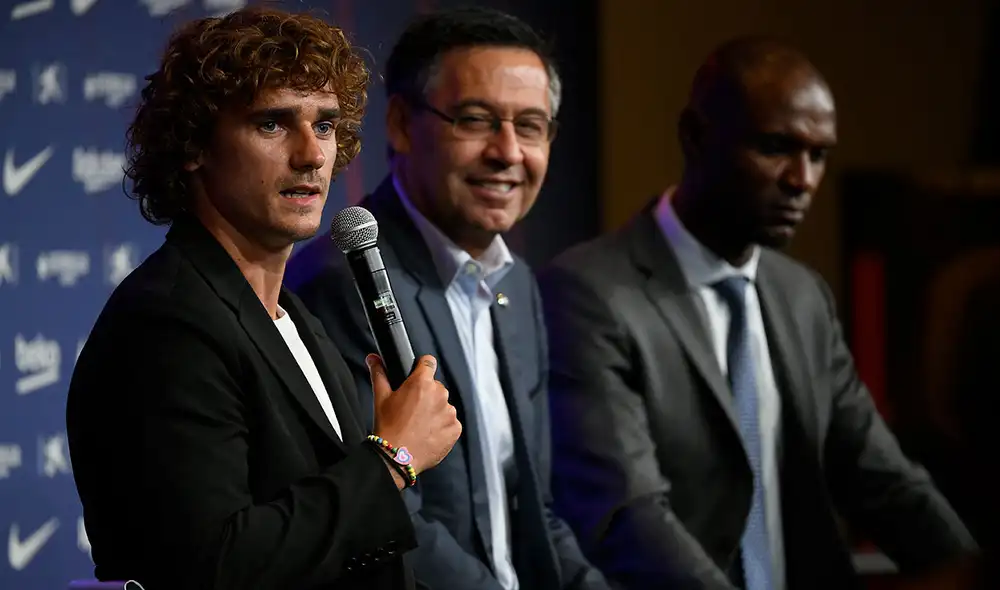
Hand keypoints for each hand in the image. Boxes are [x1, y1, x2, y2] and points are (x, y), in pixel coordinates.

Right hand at [368, 354, 460, 476]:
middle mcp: (439, 394)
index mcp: (422, 382)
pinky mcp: (455, 428)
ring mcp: (449, 412)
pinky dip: (442, 427)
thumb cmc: (388, 428)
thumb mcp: (380, 398)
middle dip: (426, 395)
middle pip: (436, 387)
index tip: (419, 376)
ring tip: (419, 424)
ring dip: (435, 411)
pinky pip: (451, 422)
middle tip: (412, 409)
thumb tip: (373, 358)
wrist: (396, 457)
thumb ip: (379, 373)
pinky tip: (427, 434)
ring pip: (444, 405)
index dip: (422, 368)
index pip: (429, 363)